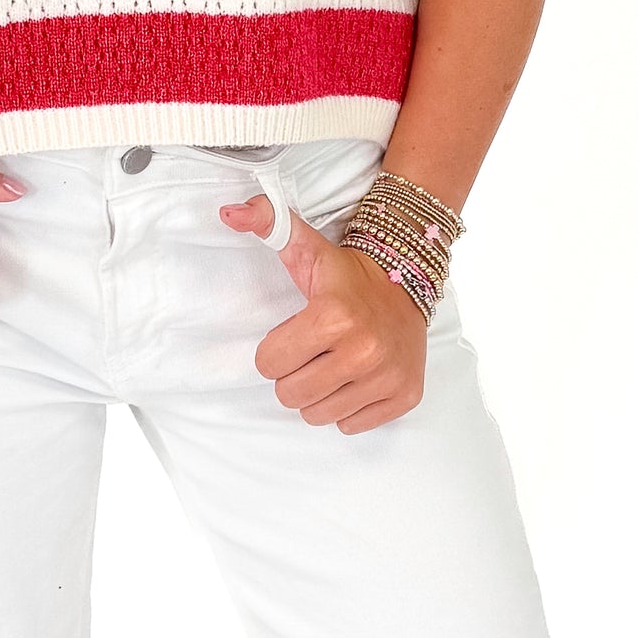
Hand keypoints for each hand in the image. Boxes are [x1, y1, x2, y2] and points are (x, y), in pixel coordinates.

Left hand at [220, 189, 428, 433]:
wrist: (408, 280)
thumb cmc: (348, 273)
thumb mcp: (307, 246)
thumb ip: (267, 222)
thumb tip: (229, 212)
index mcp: (334, 315)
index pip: (269, 363)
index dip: (274, 349)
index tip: (292, 333)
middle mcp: (364, 351)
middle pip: (290, 395)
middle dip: (292, 374)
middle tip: (311, 351)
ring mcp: (386, 377)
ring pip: (319, 415)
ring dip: (318, 393)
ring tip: (332, 363)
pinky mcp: (404, 396)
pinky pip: (352, 425)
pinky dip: (348, 406)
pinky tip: (355, 376)